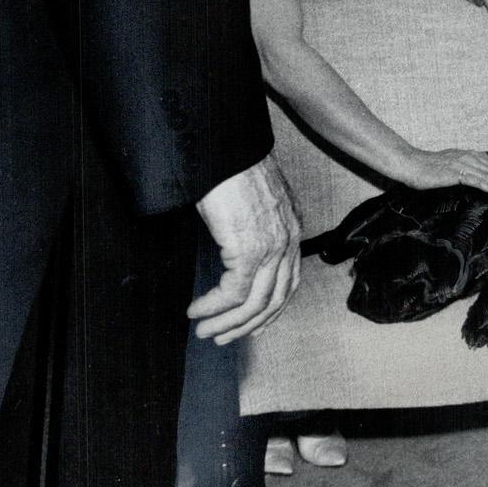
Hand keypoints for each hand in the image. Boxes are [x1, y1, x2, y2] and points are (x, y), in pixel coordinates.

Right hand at [190, 155, 300, 343]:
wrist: (225, 149)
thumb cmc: (232, 166)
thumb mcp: (252, 199)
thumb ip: (255, 225)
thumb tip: (238, 248)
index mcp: (291, 228)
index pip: (288, 283)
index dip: (270, 311)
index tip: (252, 327)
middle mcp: (287, 241)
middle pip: (273, 300)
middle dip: (245, 326)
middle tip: (221, 337)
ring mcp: (271, 247)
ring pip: (253, 304)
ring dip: (226, 323)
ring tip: (204, 331)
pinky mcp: (249, 248)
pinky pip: (233, 293)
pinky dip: (212, 307)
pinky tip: (196, 310)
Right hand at [402, 146, 487, 199]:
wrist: (410, 164)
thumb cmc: (430, 168)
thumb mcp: (455, 161)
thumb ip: (474, 163)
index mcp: (470, 155)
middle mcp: (468, 157)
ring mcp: (460, 164)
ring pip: (486, 175)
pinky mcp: (451, 172)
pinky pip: (470, 178)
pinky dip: (483, 183)